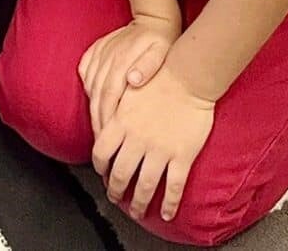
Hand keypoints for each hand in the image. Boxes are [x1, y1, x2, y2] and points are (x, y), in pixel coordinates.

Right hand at [79, 9, 180, 135]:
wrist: (152, 17)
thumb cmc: (160, 40)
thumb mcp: (161, 52)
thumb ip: (147, 66)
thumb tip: (133, 80)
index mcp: (120, 61)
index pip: (109, 96)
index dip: (106, 120)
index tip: (107, 141)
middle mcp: (106, 58)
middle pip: (96, 95)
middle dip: (97, 121)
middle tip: (100, 144)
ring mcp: (99, 53)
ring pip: (89, 85)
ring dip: (92, 108)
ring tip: (97, 130)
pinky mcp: (96, 49)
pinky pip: (85, 70)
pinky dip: (86, 86)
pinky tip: (91, 99)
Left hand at [92, 57, 216, 225]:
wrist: (188, 75)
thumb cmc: (158, 74)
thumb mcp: (126, 87)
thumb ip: (114, 105)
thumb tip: (102, 117)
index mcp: (120, 121)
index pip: (101, 152)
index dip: (99, 167)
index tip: (102, 173)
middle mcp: (137, 139)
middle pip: (121, 174)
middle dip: (116, 191)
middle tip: (115, 198)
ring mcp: (160, 150)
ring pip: (145, 186)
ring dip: (139, 203)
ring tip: (137, 212)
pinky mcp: (182, 156)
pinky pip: (174, 187)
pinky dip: (169, 204)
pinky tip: (166, 213)